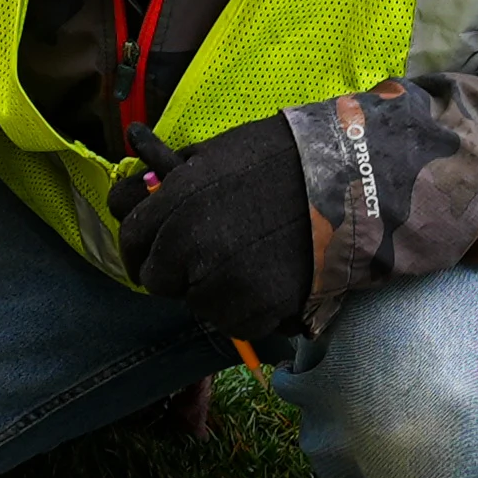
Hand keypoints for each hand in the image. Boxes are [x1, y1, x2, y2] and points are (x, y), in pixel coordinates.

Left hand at [112, 117, 314, 349]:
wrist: (347, 178)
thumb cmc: (280, 158)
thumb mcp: (214, 155)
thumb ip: (169, 182)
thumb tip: (133, 198)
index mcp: (174, 201)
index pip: (130, 240)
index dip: (139, 249)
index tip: (152, 254)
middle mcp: (189, 244)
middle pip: (158, 281)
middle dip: (177, 272)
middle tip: (207, 258)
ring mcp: (222, 279)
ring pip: (196, 305)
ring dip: (213, 292)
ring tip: (247, 264)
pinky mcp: (256, 307)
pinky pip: (234, 323)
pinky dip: (247, 310)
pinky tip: (267, 282)